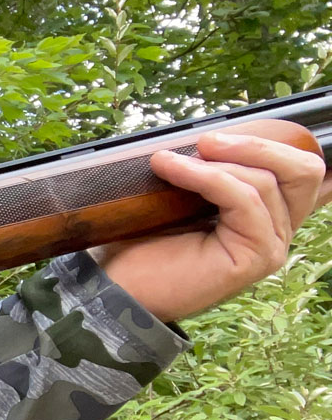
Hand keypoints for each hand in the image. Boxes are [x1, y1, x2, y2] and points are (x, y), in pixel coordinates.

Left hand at [92, 131, 328, 322]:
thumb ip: (212, 168)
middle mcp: (277, 230)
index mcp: (266, 213)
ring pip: (267, 181)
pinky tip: (170, 168)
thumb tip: (215, 133)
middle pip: (304, 170)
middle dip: (258, 144)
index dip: (273, 143)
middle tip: (207, 140)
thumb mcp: (183, 193)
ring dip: (216, 161)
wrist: (115, 286)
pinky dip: (205, 176)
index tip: (221, 136)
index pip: (300, 169)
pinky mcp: (256, 257)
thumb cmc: (142, 243)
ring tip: (168, 161)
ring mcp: (270, 246)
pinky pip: (244, 199)